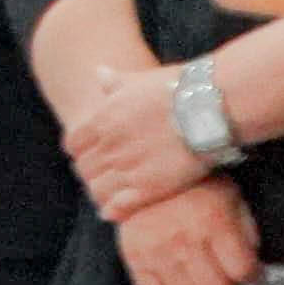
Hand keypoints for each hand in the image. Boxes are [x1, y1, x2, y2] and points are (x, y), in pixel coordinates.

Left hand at [65, 58, 215, 222]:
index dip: (80, 152)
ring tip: (107, 196)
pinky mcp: (149, 187)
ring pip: (97, 189)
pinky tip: (112, 212)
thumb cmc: (177, 89)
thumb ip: (116, 82)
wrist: (209, 107)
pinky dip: (112, 211)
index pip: (74, 144)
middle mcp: (110, 145)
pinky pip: (118, 206)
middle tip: (100, 178)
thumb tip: (99, 72)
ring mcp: (128, 167)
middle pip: (85, 168)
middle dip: (90, 173)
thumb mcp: (139, 81)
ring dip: (100, 193)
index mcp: (103, 119)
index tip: (88, 155)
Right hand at [116, 175, 260, 284]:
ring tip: (200, 280)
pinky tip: (176, 280)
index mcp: (213, 221)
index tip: (250, 273)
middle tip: (226, 282)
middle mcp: (185, 239)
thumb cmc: (192, 183)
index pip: (244, 271)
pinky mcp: (134, 256)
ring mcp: (157, 250)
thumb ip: (245, 229)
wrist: (142, 167)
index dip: (253, 275)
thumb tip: (252, 263)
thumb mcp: (229, 195)